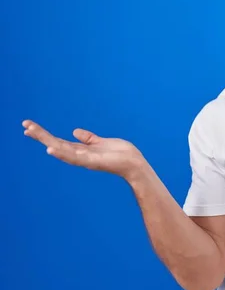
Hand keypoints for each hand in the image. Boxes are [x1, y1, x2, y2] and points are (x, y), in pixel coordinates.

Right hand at [22, 119, 145, 179]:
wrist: (134, 163)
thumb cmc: (121, 154)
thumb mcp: (101, 142)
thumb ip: (88, 138)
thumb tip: (75, 131)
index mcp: (81, 150)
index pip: (58, 141)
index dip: (44, 135)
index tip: (29, 126)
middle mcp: (80, 155)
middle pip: (55, 144)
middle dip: (40, 135)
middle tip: (24, 126)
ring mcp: (84, 159)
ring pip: (60, 149)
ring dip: (46, 141)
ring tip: (31, 132)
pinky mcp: (92, 162)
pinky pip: (74, 158)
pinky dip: (62, 154)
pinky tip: (50, 149)